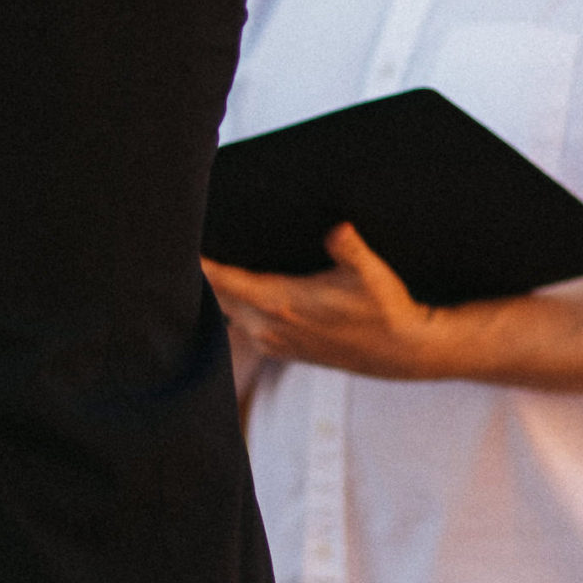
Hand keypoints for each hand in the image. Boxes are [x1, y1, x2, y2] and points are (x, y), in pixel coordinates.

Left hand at [202, 222, 447, 380]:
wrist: (401, 353)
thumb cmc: (385, 309)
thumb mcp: (371, 274)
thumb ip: (350, 250)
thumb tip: (339, 229)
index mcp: (282, 304)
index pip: (225, 282)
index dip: (200, 265)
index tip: (180, 243)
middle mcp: (268, 326)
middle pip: (216, 297)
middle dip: (200, 275)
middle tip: (180, 242)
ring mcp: (272, 341)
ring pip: (225, 313)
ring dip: (213, 292)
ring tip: (199, 262)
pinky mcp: (281, 348)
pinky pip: (239, 326)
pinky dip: (228, 308)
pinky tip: (228, 289)